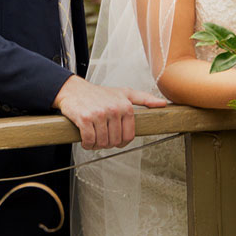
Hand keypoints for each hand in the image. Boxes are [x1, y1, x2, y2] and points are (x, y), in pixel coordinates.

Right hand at [52, 75, 166, 149]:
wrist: (73, 89)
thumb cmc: (98, 93)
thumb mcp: (124, 93)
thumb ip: (144, 98)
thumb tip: (162, 104)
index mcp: (126, 106)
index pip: (129, 136)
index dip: (121, 142)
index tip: (114, 139)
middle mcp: (114, 109)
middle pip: (115, 141)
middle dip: (107, 143)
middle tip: (101, 137)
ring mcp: (99, 114)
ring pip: (102, 142)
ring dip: (96, 145)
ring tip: (93, 138)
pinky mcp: (85, 118)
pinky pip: (89, 140)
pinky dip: (87, 144)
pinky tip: (85, 139)